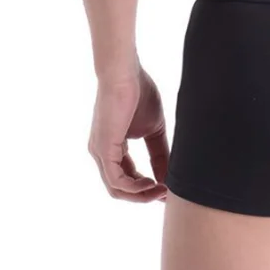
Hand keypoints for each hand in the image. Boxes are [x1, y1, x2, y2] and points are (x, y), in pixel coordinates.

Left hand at [88, 67, 168, 201]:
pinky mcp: (103, 149)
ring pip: (117, 189)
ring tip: (163, 190)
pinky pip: (117, 180)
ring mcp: (100, 153)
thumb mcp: (154, 128)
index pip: (128, 177)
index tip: (169, 189)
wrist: (125, 73)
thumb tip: (169, 174)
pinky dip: (135, 187)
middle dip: (145, 196)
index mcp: (112, 148)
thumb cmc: (139, 93)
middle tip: (167, 196)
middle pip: (121, 189)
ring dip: (141, 195)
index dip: (148, 187)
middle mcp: (101, 154)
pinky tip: (153, 183)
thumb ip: (160, 151)